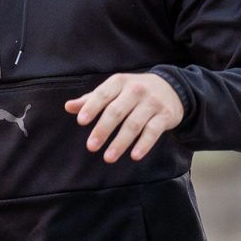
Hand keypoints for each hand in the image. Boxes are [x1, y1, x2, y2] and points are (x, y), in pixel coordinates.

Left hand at [65, 71, 183, 163]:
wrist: (172, 88)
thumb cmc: (134, 92)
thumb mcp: (114, 90)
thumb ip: (91, 99)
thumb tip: (68, 107)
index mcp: (119, 82)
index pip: (103, 94)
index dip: (92, 107)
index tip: (81, 122)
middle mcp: (136, 90)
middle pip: (117, 111)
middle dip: (103, 129)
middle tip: (91, 147)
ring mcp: (152, 103)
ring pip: (134, 124)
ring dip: (120, 142)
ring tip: (108, 158)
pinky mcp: (165, 116)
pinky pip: (153, 131)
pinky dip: (144, 144)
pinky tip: (134, 156)